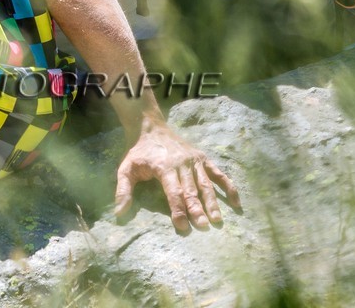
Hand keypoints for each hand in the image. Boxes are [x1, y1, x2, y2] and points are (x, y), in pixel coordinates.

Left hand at [114, 120, 240, 232]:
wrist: (151, 127)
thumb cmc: (139, 152)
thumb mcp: (126, 168)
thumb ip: (123, 190)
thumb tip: (119, 213)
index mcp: (164, 166)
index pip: (173, 192)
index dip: (177, 209)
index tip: (182, 226)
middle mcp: (181, 163)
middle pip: (191, 190)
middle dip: (197, 209)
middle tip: (203, 227)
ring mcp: (194, 160)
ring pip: (205, 184)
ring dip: (212, 202)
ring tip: (217, 220)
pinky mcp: (202, 158)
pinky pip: (218, 173)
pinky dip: (228, 186)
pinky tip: (236, 202)